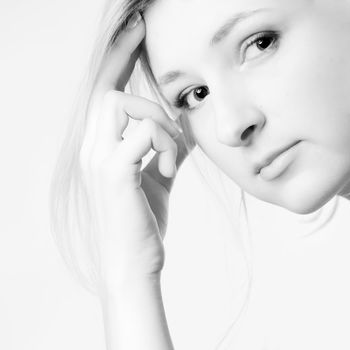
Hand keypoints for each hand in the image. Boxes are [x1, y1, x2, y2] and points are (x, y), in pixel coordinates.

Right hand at [79, 12, 191, 289]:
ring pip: (126, 105)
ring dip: (159, 124)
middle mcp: (91, 148)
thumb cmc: (143, 221)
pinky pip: (144, 132)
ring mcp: (98, 159)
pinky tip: (170, 168)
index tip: (135, 28)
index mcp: (100, 148)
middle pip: (109, 88)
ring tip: (172, 155)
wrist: (133, 263)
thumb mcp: (157, 178)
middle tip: (158, 70)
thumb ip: (164, 149)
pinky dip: (165, 145)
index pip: (105, 91)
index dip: (118, 57)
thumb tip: (181, 126)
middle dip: (136, 73)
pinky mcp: (114, 172)